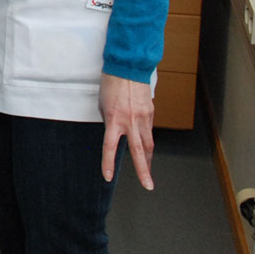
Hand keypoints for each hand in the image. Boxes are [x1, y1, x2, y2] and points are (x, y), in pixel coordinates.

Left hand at [99, 72, 153, 189]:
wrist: (128, 68)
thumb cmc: (111, 85)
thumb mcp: (103, 105)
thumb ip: (110, 122)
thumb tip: (117, 133)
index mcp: (114, 118)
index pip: (110, 146)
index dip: (108, 163)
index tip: (108, 176)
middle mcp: (130, 120)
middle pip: (139, 151)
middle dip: (144, 170)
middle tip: (148, 185)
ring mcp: (143, 117)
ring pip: (148, 144)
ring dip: (148, 159)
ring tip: (147, 171)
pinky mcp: (151, 113)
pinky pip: (149, 131)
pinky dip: (147, 140)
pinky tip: (146, 146)